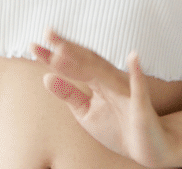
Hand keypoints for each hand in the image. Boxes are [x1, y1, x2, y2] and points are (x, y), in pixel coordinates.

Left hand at [33, 30, 173, 168]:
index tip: (34, 45)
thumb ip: (68, 94)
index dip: (54, 55)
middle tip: (48, 33)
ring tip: (67, 48)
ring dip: (88, 60)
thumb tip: (45, 77)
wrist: (148, 148)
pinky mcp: (141, 106)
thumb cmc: (118, 128)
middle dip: (68, 48)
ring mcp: (126, 92)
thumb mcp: (86, 112)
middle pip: (87, 60)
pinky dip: (137, 73)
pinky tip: (133, 57)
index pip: (73, 64)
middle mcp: (110, 82)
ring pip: (105, 72)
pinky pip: (140, 88)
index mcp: (97, 82)